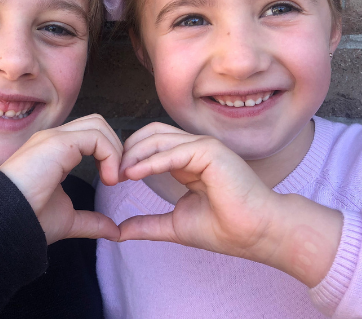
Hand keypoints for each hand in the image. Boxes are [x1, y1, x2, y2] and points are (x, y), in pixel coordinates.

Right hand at [0, 114, 121, 244]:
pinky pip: (96, 136)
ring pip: (98, 125)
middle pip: (97, 123)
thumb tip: (115, 231)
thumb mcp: (68, 220)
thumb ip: (91, 221)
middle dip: (115, 146)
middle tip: (117, 177)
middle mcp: (54, 138)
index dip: (109, 153)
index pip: (91, 135)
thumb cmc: (28, 219)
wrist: (4, 222)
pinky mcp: (57, 143)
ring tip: (113, 179)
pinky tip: (108, 179)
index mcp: (56, 151)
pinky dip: (110, 155)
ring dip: (114, 150)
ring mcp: (54, 137)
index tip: (113, 182)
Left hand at [119, 122, 342, 286]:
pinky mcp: (210, 151)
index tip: (112, 177)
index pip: (152, 144)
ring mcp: (203, 146)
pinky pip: (174, 152)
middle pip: (151, 134)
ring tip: (119, 174)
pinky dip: (151, 162)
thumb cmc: (224, 229)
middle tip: (111, 172)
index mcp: (188, 160)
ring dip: (135, 154)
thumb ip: (148, 223)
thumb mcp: (175, 224)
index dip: (131, 156)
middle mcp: (195, 148)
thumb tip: (119, 231)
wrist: (258, 234)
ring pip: (158, 138)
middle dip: (128, 150)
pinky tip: (133, 174)